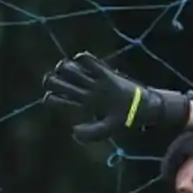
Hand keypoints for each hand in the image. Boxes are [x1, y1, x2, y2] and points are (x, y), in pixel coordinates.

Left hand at [42, 52, 190, 142]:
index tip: (54, 97)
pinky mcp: (104, 72)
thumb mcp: (107, 130)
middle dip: (52, 80)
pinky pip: (88, 60)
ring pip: (68, 68)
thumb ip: (91, 133)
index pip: (55, 99)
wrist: (142, 107)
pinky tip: (87, 64)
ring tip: (73, 72)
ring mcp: (92, 81)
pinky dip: (83, 59)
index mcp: (81, 106)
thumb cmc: (124, 120)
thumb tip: (73, 131)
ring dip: (66, 68)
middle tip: (58, 81)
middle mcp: (83, 92)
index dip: (51, 97)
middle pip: (56, 81)